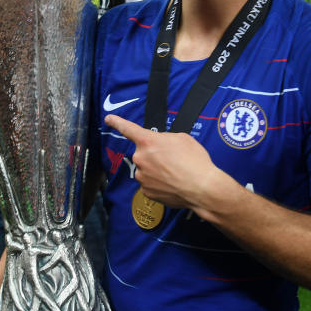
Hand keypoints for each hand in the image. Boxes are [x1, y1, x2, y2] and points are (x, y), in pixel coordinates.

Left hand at [104, 114, 223, 211]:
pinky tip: (172, 184)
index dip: (117, 122)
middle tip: (173, 160)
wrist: (201, 188)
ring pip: (146, 170)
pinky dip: (159, 184)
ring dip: (157, 171)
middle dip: (155, 156)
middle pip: (144, 154)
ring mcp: (142, 176)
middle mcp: (141, 158)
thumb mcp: (182, 138)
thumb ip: (165, 139)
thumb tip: (161, 145)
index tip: (109, 119)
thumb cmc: (195, 161)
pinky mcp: (146, 192)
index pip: (129, 129)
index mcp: (148, 141)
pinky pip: (150, 184)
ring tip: (175, 174)